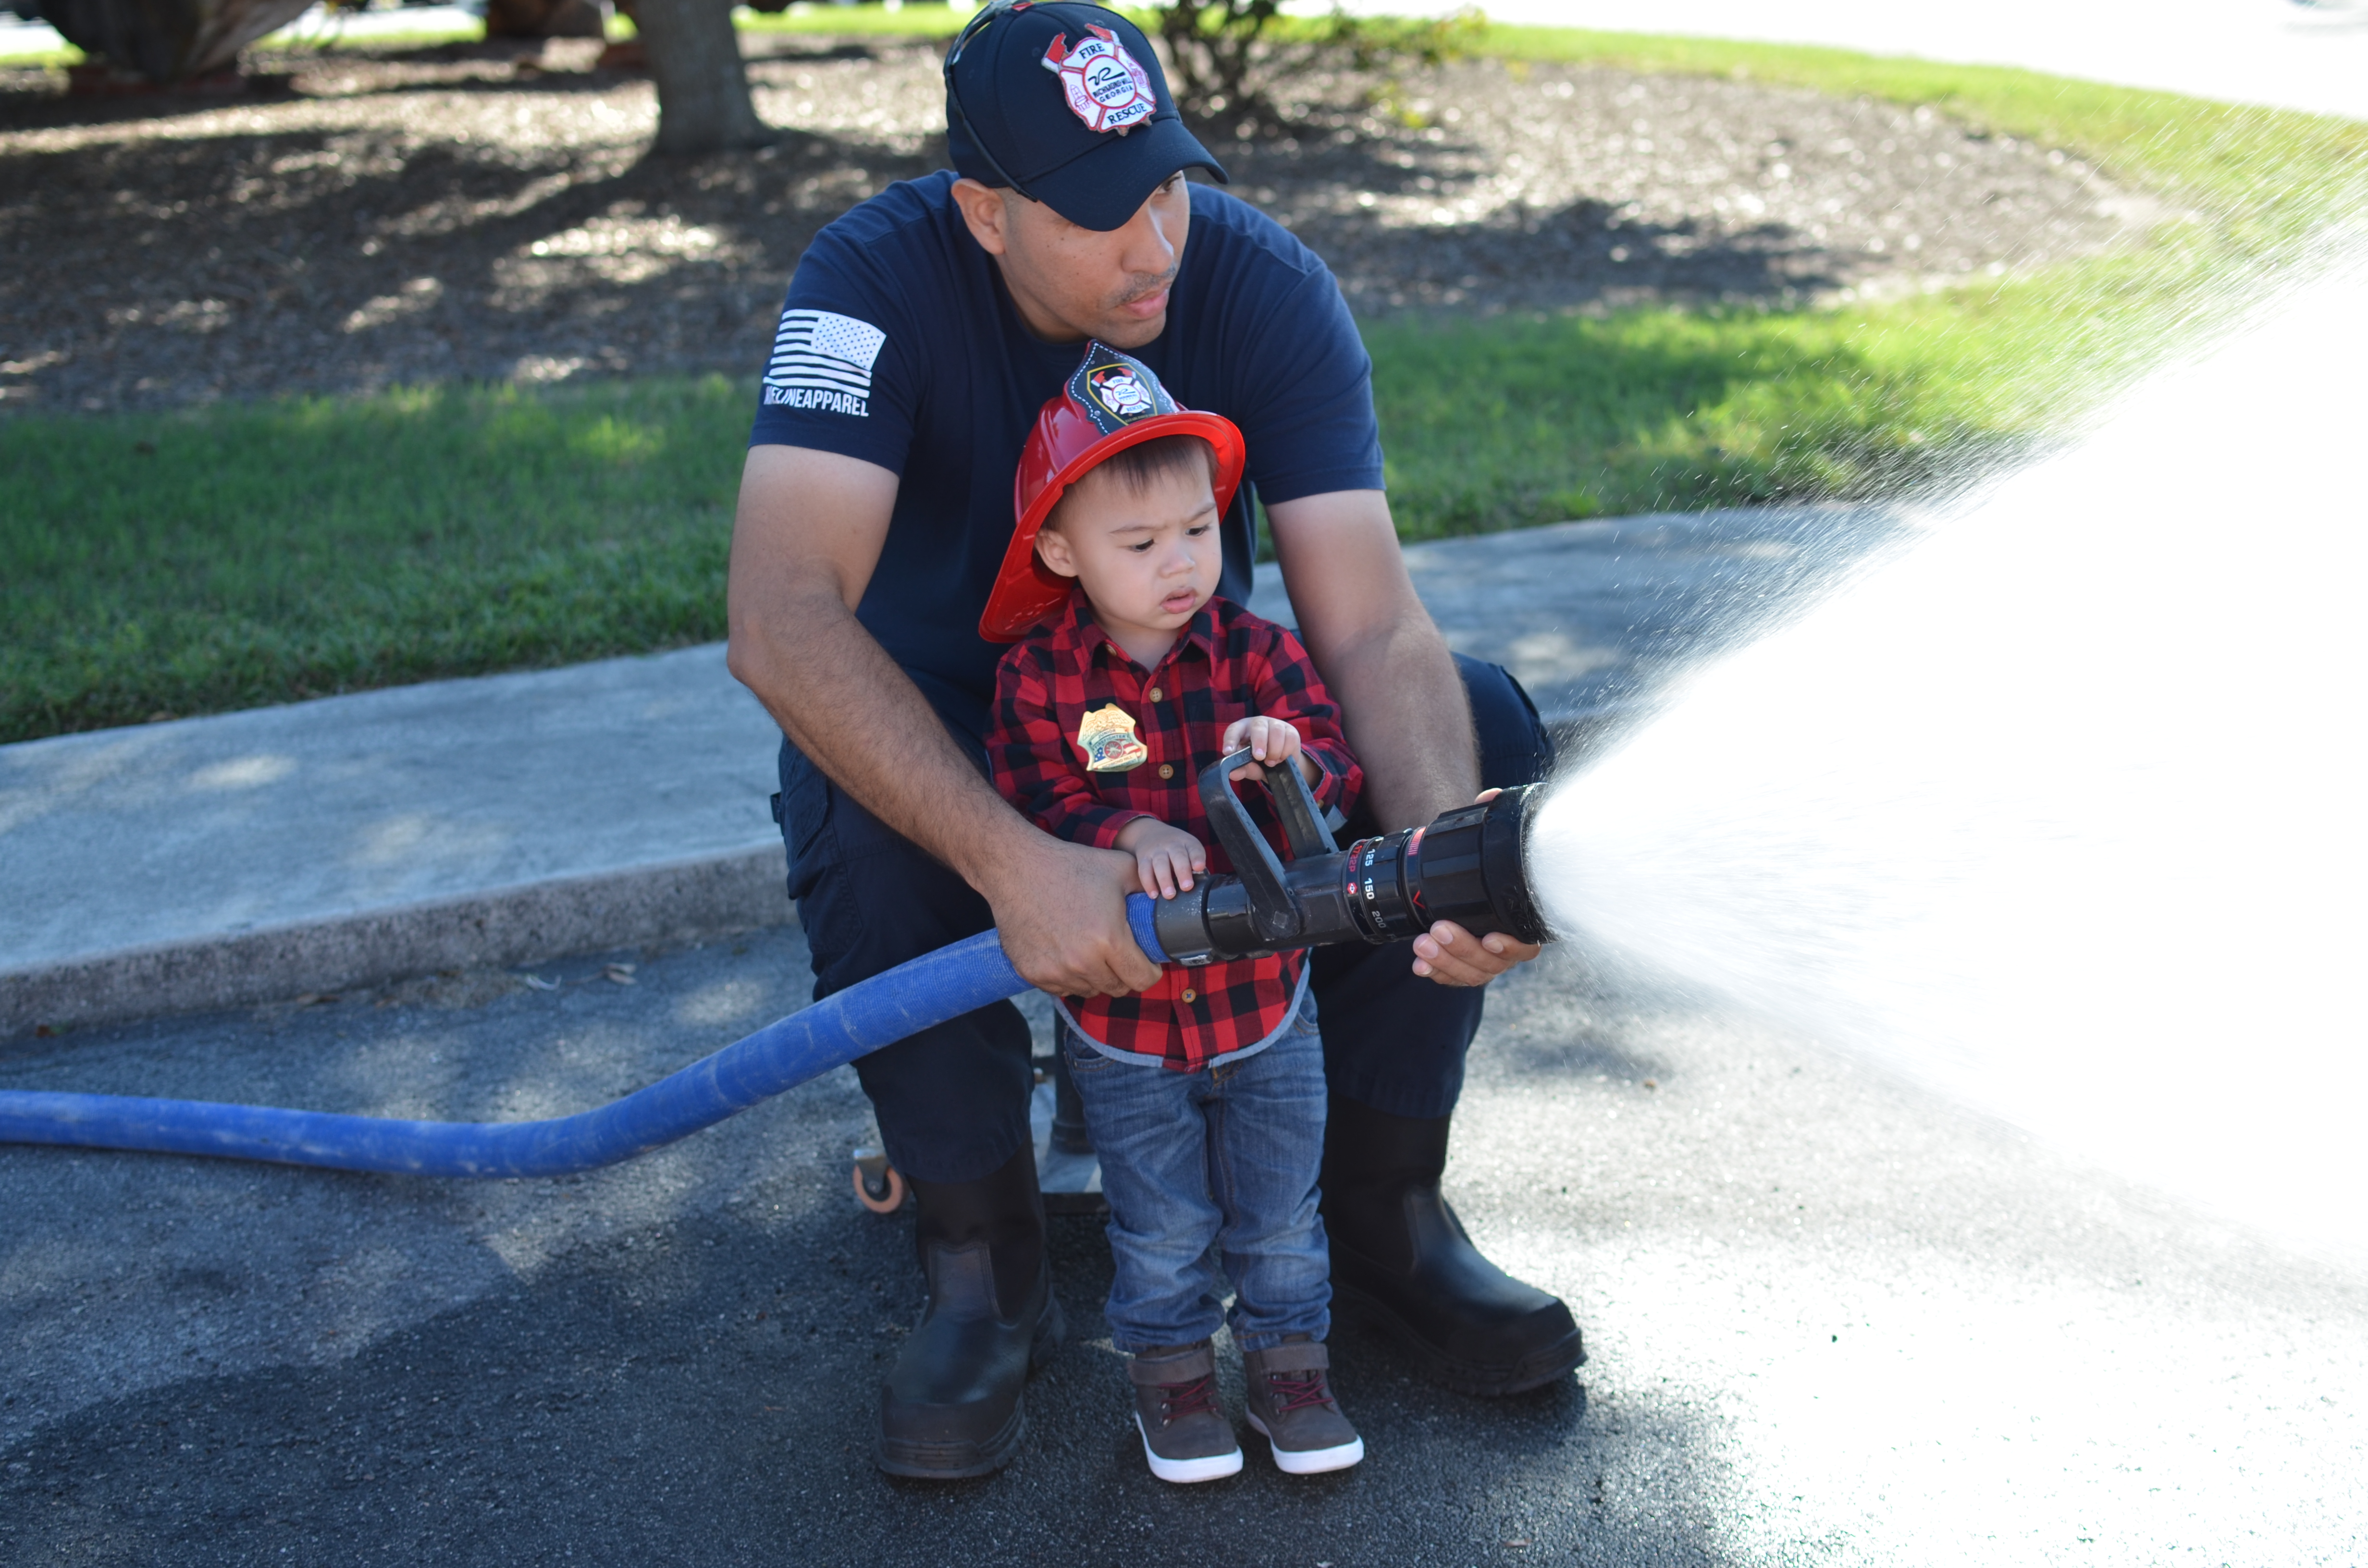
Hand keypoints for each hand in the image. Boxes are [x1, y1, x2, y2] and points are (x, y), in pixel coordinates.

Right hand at [980, 834, 1162, 997]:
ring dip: (1096, 977)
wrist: (1017, 867)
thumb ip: (1150, 886)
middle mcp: (1082, 962)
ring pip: (1089, 990)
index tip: (1148, 963)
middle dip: (1124, 974)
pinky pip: (1062, 988)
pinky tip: (1068, 953)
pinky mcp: (1031, 973)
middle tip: (1120, 955)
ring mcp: (1054, 971)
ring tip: (1093, 952)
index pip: (1142, 980)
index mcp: (1108, 940)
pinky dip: (1069, 977)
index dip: (1150, 972)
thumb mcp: (1120, 868)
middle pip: (1117, 988)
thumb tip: (1174, 896)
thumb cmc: (1070, 865)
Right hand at [1114, 816, 1207, 899]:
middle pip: (1177, 856)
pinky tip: (1153, 895)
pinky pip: (1144, 871)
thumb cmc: (1175, 848)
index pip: (1194, 848)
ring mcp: (1156, 850)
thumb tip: (1203, 886)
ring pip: (1160, 864)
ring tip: (1169, 895)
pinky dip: (1148, 884)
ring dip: (1164, 880)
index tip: (1199, 867)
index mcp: (1187, 842)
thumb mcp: (1187, 848)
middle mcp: (1171, 844)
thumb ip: (1195, 863)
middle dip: (1182, 871)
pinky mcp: (1143, 858)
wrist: (1150, 832)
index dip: (1197, 857)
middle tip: (1187, 887)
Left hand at [1220, 715, 1314, 785]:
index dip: (1230, 740)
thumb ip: (1243, 769)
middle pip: (1258, 726)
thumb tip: (1233, 774)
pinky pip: (1290, 738)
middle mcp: (1258, 723)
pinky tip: (1281, 759)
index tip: (1228, 752)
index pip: (1234, 730)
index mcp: (1242, 729)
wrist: (1281, 763)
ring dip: (1274, 750)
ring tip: (1271, 763)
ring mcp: (1275, 724)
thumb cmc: (1260, 762)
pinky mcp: (1290, 730)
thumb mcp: (1250, 767)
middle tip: (1259, 757)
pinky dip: (1285, 752)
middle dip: (1259, 742)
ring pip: (1276, 731)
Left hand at [1407, 788, 1542, 986]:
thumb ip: (1491, 817)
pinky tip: (1420, 965)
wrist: (1461, 874)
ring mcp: (1485, 957)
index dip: (1513, 945)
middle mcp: (1508, 943)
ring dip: (1446, 961)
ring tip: (1421, 944)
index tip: (1492, 938)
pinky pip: (1454, 977)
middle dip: (1464, 949)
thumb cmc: (1482, 862)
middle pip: (1494, 962)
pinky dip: (1438, 972)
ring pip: (1473, 972)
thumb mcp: (1488, 836)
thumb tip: (1491, 797)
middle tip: (1439, 930)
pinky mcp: (1463, 964)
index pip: (1528, 942)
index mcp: (1523, 918)